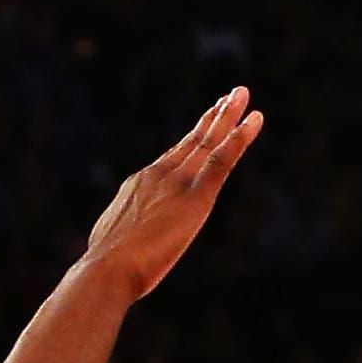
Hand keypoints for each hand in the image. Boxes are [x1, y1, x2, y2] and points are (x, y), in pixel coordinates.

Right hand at [83, 87, 264, 298]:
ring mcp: (178, 183)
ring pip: (209, 143)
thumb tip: (120, 246)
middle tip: (230, 96)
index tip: (205, 122)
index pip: (172, 158)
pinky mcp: (197, 197)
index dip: (192, 139)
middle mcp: (159, 175)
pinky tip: (254, 120)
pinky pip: (223, 160)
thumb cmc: (107, 268)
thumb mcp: (112, 242)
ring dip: (228, 117)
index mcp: (139, 185)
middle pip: (192, 142)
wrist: (107, 268)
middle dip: (213, 117)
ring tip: (242, 94)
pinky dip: (240, 138)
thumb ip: (125, 234)